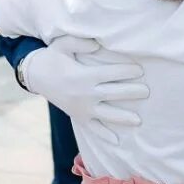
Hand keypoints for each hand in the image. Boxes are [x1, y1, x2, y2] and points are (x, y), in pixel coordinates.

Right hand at [25, 38, 149, 144]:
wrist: (35, 76)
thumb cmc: (53, 57)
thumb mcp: (63, 44)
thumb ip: (81, 42)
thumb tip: (98, 43)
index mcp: (83, 76)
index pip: (110, 74)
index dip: (126, 71)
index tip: (140, 70)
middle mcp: (84, 94)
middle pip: (113, 93)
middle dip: (131, 92)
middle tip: (147, 92)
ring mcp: (82, 108)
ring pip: (107, 114)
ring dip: (123, 117)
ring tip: (139, 120)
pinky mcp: (78, 116)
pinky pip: (93, 128)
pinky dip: (104, 135)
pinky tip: (117, 141)